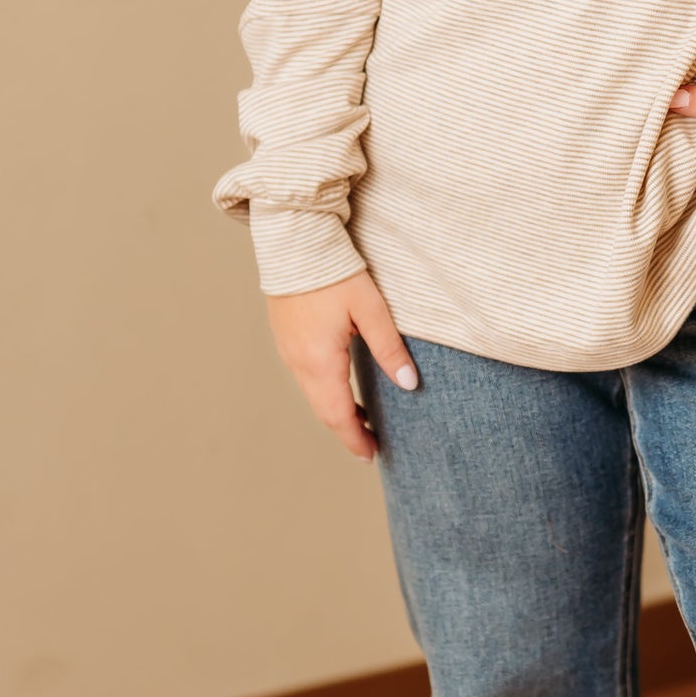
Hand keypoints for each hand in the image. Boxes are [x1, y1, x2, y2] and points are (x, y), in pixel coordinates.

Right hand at [265, 270, 416, 459]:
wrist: (294, 240)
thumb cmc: (334, 270)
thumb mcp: (371, 309)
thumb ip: (389, 348)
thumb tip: (409, 384)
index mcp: (320, 360)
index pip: (339, 415)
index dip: (355, 439)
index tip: (372, 456)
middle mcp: (298, 362)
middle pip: (324, 410)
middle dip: (347, 431)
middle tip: (371, 446)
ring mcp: (288, 350)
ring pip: (313, 395)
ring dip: (336, 412)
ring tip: (363, 420)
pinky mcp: (286, 338)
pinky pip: (305, 377)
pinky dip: (324, 392)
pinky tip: (341, 387)